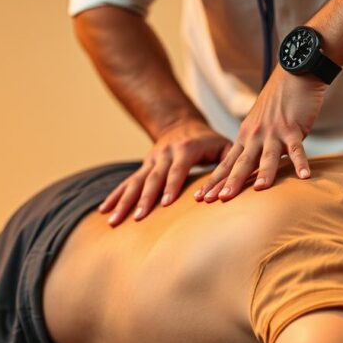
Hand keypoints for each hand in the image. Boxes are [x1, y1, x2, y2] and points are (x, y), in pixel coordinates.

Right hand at [98, 119, 231, 225]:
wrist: (180, 122)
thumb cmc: (208, 140)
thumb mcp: (222, 145)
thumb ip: (229, 163)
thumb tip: (239, 183)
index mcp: (185, 149)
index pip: (177, 170)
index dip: (171, 186)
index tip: (165, 203)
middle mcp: (164, 154)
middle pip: (152, 178)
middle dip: (144, 199)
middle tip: (138, 218)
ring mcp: (151, 161)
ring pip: (136, 182)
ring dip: (124, 201)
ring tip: (115, 220)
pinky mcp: (143, 167)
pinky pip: (127, 183)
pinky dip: (115, 196)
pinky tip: (104, 210)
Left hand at [194, 69, 327, 202]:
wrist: (294, 73)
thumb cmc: (278, 101)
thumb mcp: (259, 124)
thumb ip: (255, 145)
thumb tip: (252, 168)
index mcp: (245, 137)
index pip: (226, 163)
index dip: (214, 181)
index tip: (200, 198)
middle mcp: (255, 136)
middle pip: (241, 163)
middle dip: (229, 182)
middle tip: (217, 200)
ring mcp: (274, 132)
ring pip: (267, 157)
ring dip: (263, 173)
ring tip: (258, 190)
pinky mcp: (293, 128)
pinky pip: (297, 148)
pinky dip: (301, 162)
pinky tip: (304, 177)